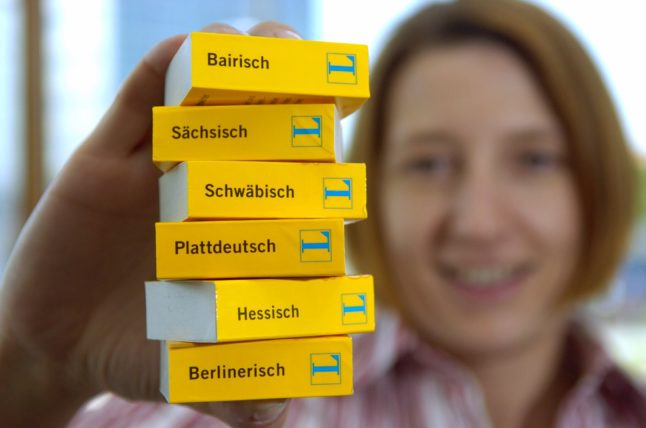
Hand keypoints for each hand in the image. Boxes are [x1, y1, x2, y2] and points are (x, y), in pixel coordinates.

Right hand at [0, 21, 300, 427]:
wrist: (58, 335)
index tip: (343, 172)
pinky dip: (169, 69)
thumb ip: (232, 390)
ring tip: (273, 44)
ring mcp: (171, 162)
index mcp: (250, 235)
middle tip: (326, 89)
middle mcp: (221, 190)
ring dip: (250, 67)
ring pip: (217, 100)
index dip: (325, 182)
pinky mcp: (118, 145)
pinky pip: (144, 94)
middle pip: (273, 136)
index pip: (300, 199)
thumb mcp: (184, 374)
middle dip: (301, 108)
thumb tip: (280, 412)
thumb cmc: (138, 351)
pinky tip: (192, 51)